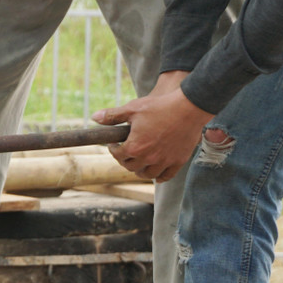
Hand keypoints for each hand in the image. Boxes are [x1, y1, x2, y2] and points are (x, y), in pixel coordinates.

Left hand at [93, 72, 214, 181]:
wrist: (189, 107)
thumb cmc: (160, 106)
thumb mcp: (133, 109)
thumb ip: (113, 116)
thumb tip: (94, 117)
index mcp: (135, 147)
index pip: (118, 156)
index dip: (113, 150)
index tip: (114, 145)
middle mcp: (149, 158)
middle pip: (131, 167)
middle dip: (125, 160)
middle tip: (126, 153)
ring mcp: (165, 161)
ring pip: (148, 174)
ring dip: (140, 170)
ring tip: (139, 163)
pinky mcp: (179, 161)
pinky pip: (166, 176)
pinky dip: (159, 176)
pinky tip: (155, 172)